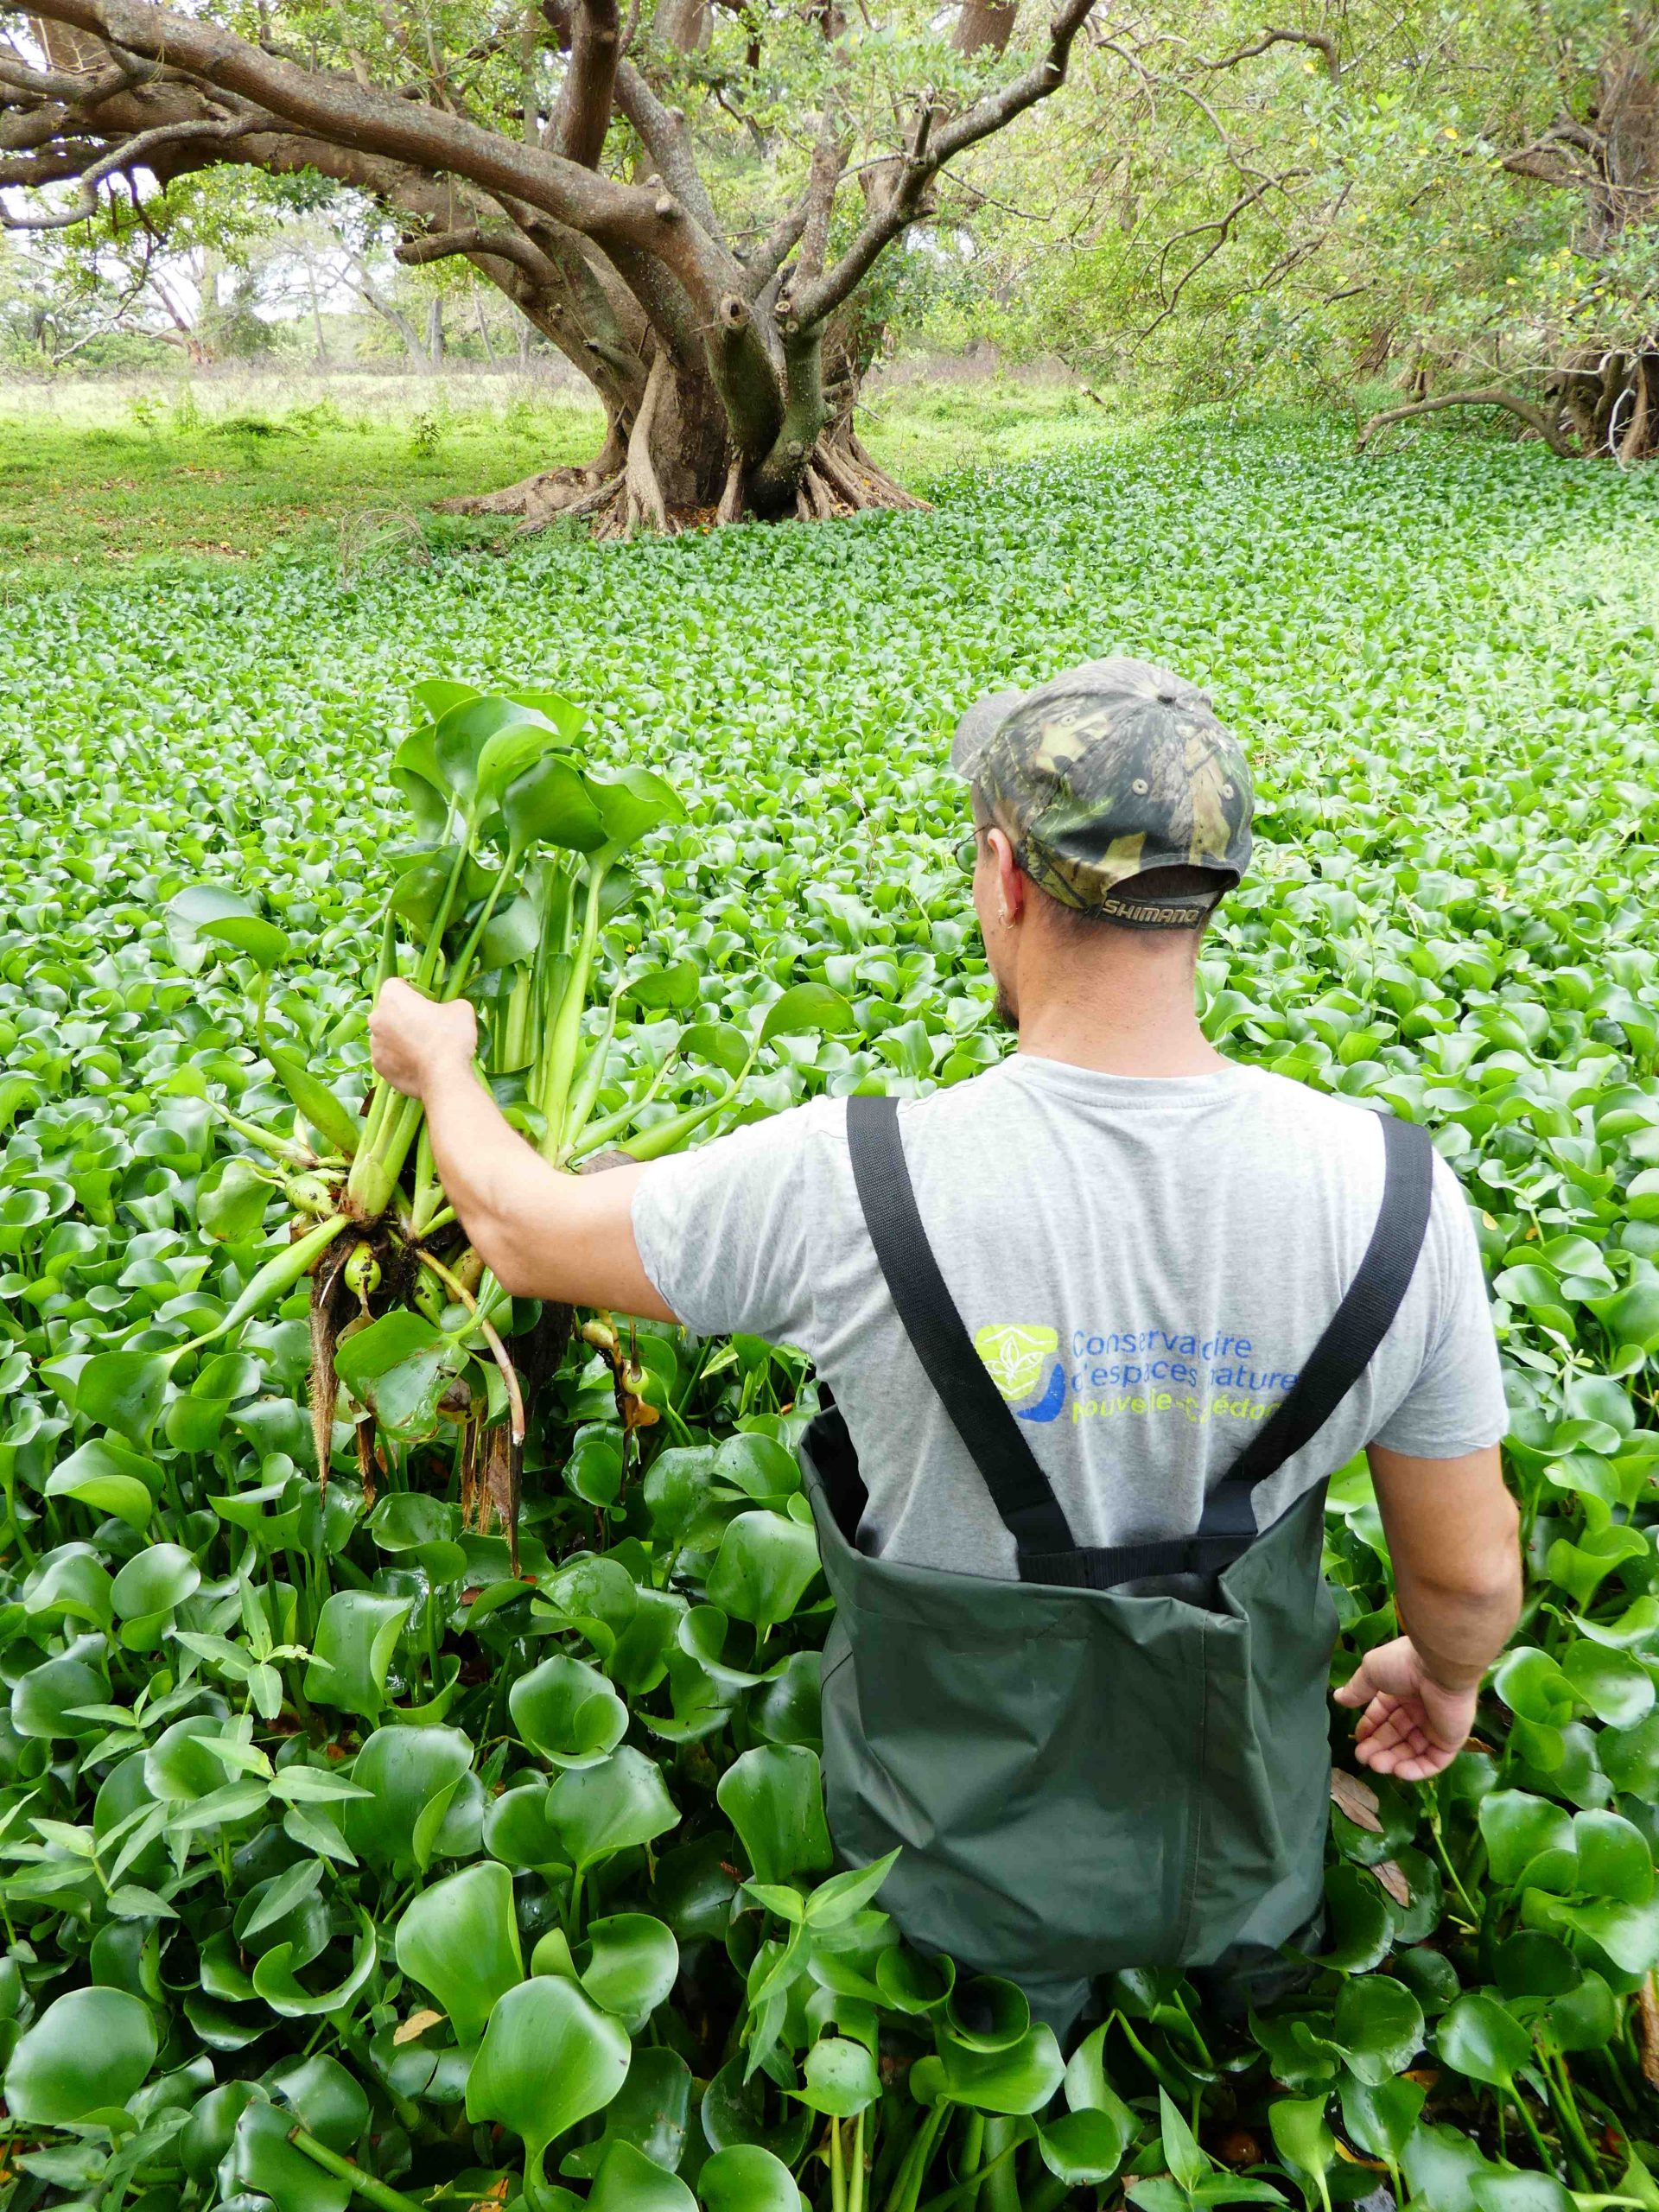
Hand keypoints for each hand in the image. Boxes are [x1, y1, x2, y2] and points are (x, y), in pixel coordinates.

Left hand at [369, 980, 476, 1099]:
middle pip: (389, 1012)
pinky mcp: (379, 1067)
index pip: (397, 986)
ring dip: (400, 1038)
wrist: (444, 1077)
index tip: (427, 1003)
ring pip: (387, 1036)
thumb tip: (445, 1011)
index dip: (413, 992)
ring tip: (423, 1050)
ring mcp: (375, 1045)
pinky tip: (418, 1064)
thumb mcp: (460, 1008)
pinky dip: (400, 1059)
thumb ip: (447, 1004)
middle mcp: (376, 1018)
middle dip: (404, 1016)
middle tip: (427, 1027)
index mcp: (391, 997)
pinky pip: (389, 1057)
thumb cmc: (450, 1036)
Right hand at [1332, 1635, 1476, 1780]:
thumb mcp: (1371, 1671)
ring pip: (1413, 1750)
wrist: (1439, 1667)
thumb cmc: (1404, 1664)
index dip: (1369, 1728)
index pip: (1384, 1715)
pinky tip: (1397, 1771)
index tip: (1357, 1740)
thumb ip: (1357, 1688)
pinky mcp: (1451, 1741)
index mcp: (1403, 1691)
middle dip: (1378, 1747)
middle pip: (1396, 1735)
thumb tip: (1338, 1698)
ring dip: (1393, 1760)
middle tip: (1362, 1758)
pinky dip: (1416, 1769)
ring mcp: (1436, 1726)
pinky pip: (1433, 1761)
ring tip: (1375, 1765)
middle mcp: (1419, 1709)